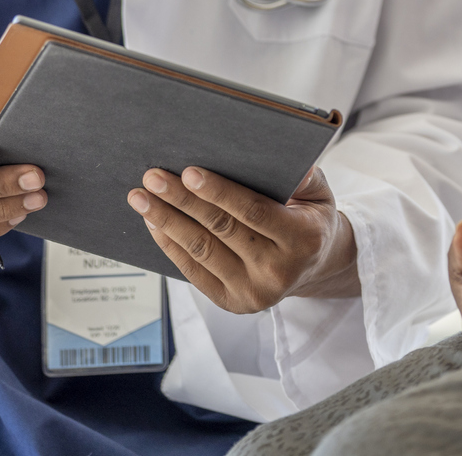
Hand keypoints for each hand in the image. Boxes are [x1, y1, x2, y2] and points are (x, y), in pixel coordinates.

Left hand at [129, 165, 358, 312]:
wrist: (316, 267)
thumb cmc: (311, 219)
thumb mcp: (320, 194)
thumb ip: (305, 176)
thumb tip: (274, 159)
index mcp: (303, 239)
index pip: (253, 212)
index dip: (219, 192)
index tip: (188, 172)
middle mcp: (278, 271)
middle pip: (220, 230)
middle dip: (181, 201)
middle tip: (153, 177)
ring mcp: (253, 292)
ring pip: (201, 251)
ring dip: (166, 222)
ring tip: (141, 198)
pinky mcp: (232, 302)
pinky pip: (193, 271)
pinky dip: (170, 245)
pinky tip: (154, 223)